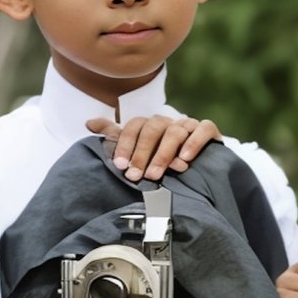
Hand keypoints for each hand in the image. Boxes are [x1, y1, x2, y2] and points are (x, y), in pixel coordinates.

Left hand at [88, 112, 220, 181]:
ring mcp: (188, 124)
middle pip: (152, 128)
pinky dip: (193, 142)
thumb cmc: (161, 159)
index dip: (125, 144)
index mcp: (149, 124)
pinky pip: (203, 129)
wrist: (198, 165)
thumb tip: (88, 123)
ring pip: (175, 131)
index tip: (119, 165)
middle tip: (135, 176)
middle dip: (142, 154)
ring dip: (163, 154)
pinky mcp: (208, 130)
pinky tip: (185, 159)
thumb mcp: (137, 150)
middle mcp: (167, 121)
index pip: (134, 126)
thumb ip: (115, 137)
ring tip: (155, 175)